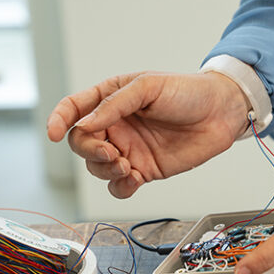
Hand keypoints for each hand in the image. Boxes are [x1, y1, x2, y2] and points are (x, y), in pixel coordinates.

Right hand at [47, 71, 249, 197]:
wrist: (221, 113)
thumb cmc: (187, 91)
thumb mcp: (149, 87)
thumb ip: (115, 104)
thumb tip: (86, 123)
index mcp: (111, 99)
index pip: (73, 109)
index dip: (58, 119)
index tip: (52, 132)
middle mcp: (115, 125)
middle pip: (81, 143)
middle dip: (89, 150)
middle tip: (110, 153)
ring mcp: (128, 149)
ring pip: (97, 167)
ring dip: (105, 170)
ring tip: (127, 165)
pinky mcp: (143, 170)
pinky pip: (119, 186)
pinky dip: (120, 186)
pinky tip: (133, 178)